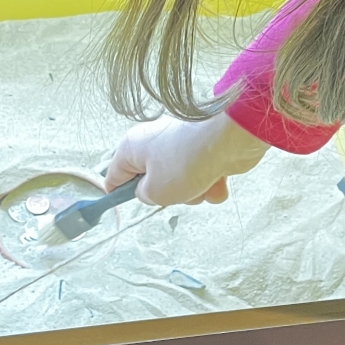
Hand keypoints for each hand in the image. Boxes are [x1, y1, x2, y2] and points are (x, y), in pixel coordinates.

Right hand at [104, 111, 269, 207]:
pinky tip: (218, 179)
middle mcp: (154, 143)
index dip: (117, 193)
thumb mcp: (155, 191)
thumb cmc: (185, 162)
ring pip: (181, 184)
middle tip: (175, 191)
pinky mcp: (206, 152)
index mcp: (133, 147)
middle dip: (168, 194)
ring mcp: (182, 146)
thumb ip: (145, 196)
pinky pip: (203, 178)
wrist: (229, 139)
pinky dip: (211, 184)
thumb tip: (151, 191)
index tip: (122, 205)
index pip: (115, 174)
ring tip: (202, 184)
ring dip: (194, 192)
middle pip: (152, 182)